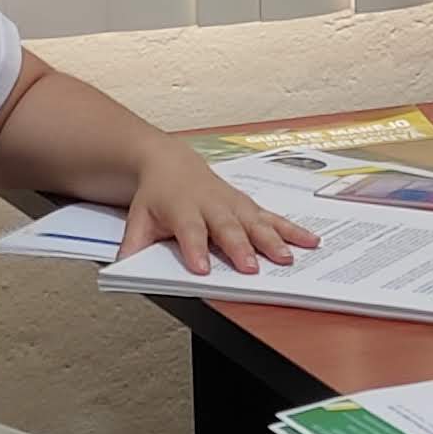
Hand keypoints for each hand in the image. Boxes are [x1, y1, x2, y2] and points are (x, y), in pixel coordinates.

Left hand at [123, 147, 316, 274]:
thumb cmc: (158, 196)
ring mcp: (234, 204)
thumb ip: (133, 245)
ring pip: (256, 223)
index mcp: (182, 209)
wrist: (171, 163)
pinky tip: (310, 241)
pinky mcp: (249, 206)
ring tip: (287, 258)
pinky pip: (274, 219)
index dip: (195, 250)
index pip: (189, 232)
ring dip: (273, 241)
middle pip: (228, 229)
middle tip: (250, 268)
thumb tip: (122, 268)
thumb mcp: (138, 219)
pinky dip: (292, 230)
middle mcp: (211, 205)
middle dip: (240, 248)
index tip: (202, 270)